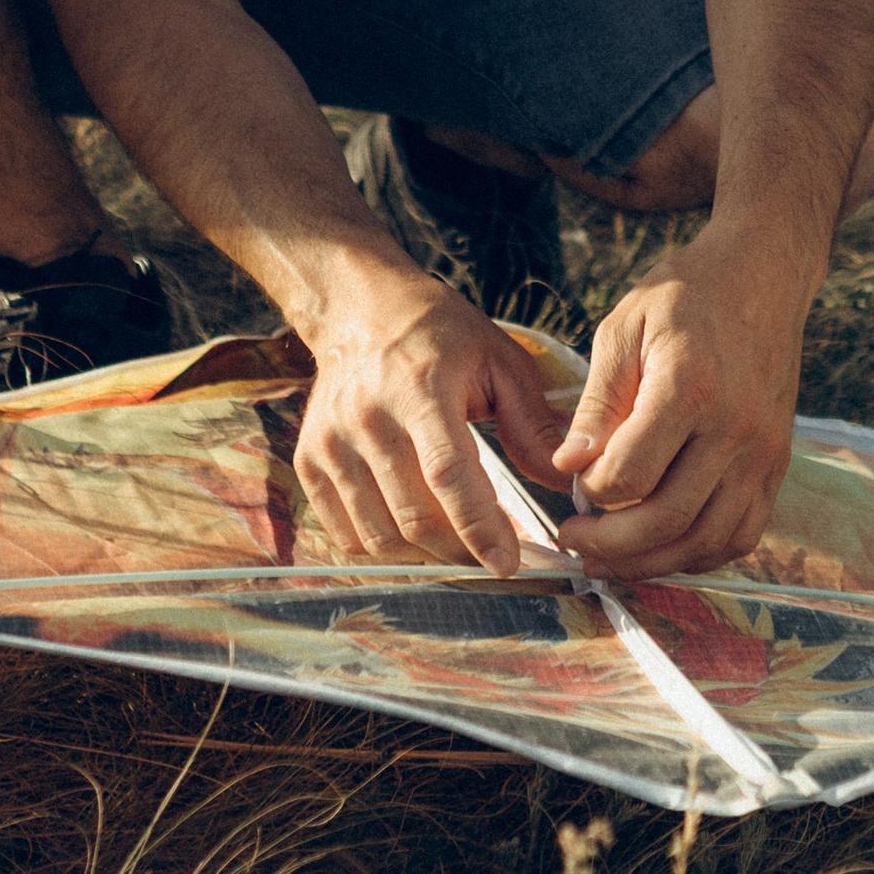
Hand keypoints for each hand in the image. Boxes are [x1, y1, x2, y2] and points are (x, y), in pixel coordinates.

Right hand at [292, 268, 570, 572]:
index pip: (447, 474)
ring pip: (379, 536)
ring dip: (426, 556)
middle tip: (494, 555)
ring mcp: (331, 444)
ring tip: (458, 545)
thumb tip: (564, 478)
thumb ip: (533, 423)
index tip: (508, 562)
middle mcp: (367, 419)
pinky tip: (414, 535)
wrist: (359, 310)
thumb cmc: (439, 334)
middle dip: (461, 551)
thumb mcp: (499, 361)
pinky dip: (384, 549)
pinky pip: (347, 534)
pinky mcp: (310, 462)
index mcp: (419, 389)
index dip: (478, 526)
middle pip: (414, 516)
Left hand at [548, 226, 805, 577]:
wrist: (764, 275)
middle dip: (611, 545)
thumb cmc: (687, 294)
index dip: (590, 491)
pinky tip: (663, 546)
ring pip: (707, 540)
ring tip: (610, 559)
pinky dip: (699, 553)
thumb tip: (566, 467)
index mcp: (691, 387)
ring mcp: (764, 451)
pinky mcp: (777, 464)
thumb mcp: (624, 328)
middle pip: (669, 519)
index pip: (630, 474)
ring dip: (652, 563)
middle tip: (574, 541)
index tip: (571, 481)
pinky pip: (742, 533)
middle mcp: (736, 427)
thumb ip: (597, 402)